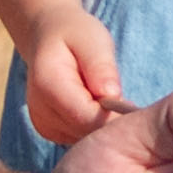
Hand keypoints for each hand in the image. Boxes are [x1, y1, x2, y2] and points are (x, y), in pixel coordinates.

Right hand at [19, 15, 125, 149]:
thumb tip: (112, 96)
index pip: (87, 117)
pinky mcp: (49, 130)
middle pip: (86, 131)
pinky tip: (96, 106)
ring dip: (102, 123)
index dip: (114, 116)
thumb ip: (101, 67)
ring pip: (84, 138)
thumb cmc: (75, 34)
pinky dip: (93, 126)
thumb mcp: (93, 40)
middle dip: (110, 120)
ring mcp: (42, 123)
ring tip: (107, 97)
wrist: (48, 36)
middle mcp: (40, 110)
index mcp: (48, 85)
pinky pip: (79, 137)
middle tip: (124, 100)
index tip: (133, 106)